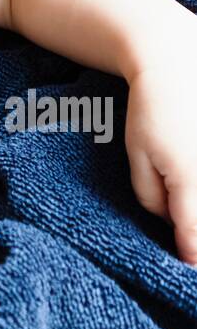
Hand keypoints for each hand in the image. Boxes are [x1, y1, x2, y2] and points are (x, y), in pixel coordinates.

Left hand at [125, 53, 196, 264]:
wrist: (176, 62)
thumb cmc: (150, 108)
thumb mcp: (138, 154)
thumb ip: (151, 197)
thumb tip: (173, 223)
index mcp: (189, 180)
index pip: (194, 238)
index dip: (190, 257)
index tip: (186, 267)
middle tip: (190, 247)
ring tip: (184, 198)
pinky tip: (190, 177)